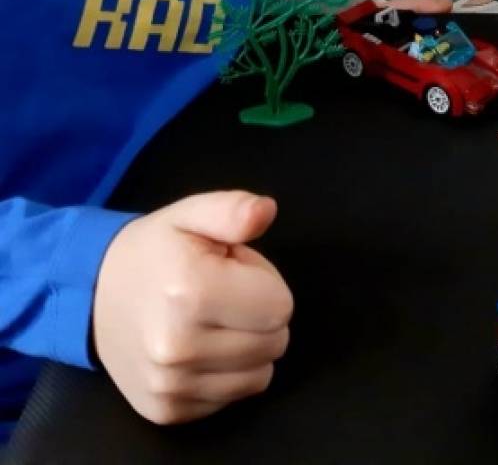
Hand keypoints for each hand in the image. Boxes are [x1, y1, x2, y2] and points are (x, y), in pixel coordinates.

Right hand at [92, 191, 292, 425]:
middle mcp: (178, 347)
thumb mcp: (191, 214)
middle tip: (222, 295)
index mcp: (191, 292)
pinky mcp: (166, 412)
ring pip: (260, 376)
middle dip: (258, 315)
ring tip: (211, 320)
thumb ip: (233, 211)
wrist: (92, 295)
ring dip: (246, 347)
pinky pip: (231, 397)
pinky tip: (199, 348)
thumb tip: (266, 210)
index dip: (265, 283)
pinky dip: (226, 374)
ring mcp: (170, 386)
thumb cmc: (154, 251)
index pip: (280, 307)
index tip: (234, 272)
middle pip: (274, 343)